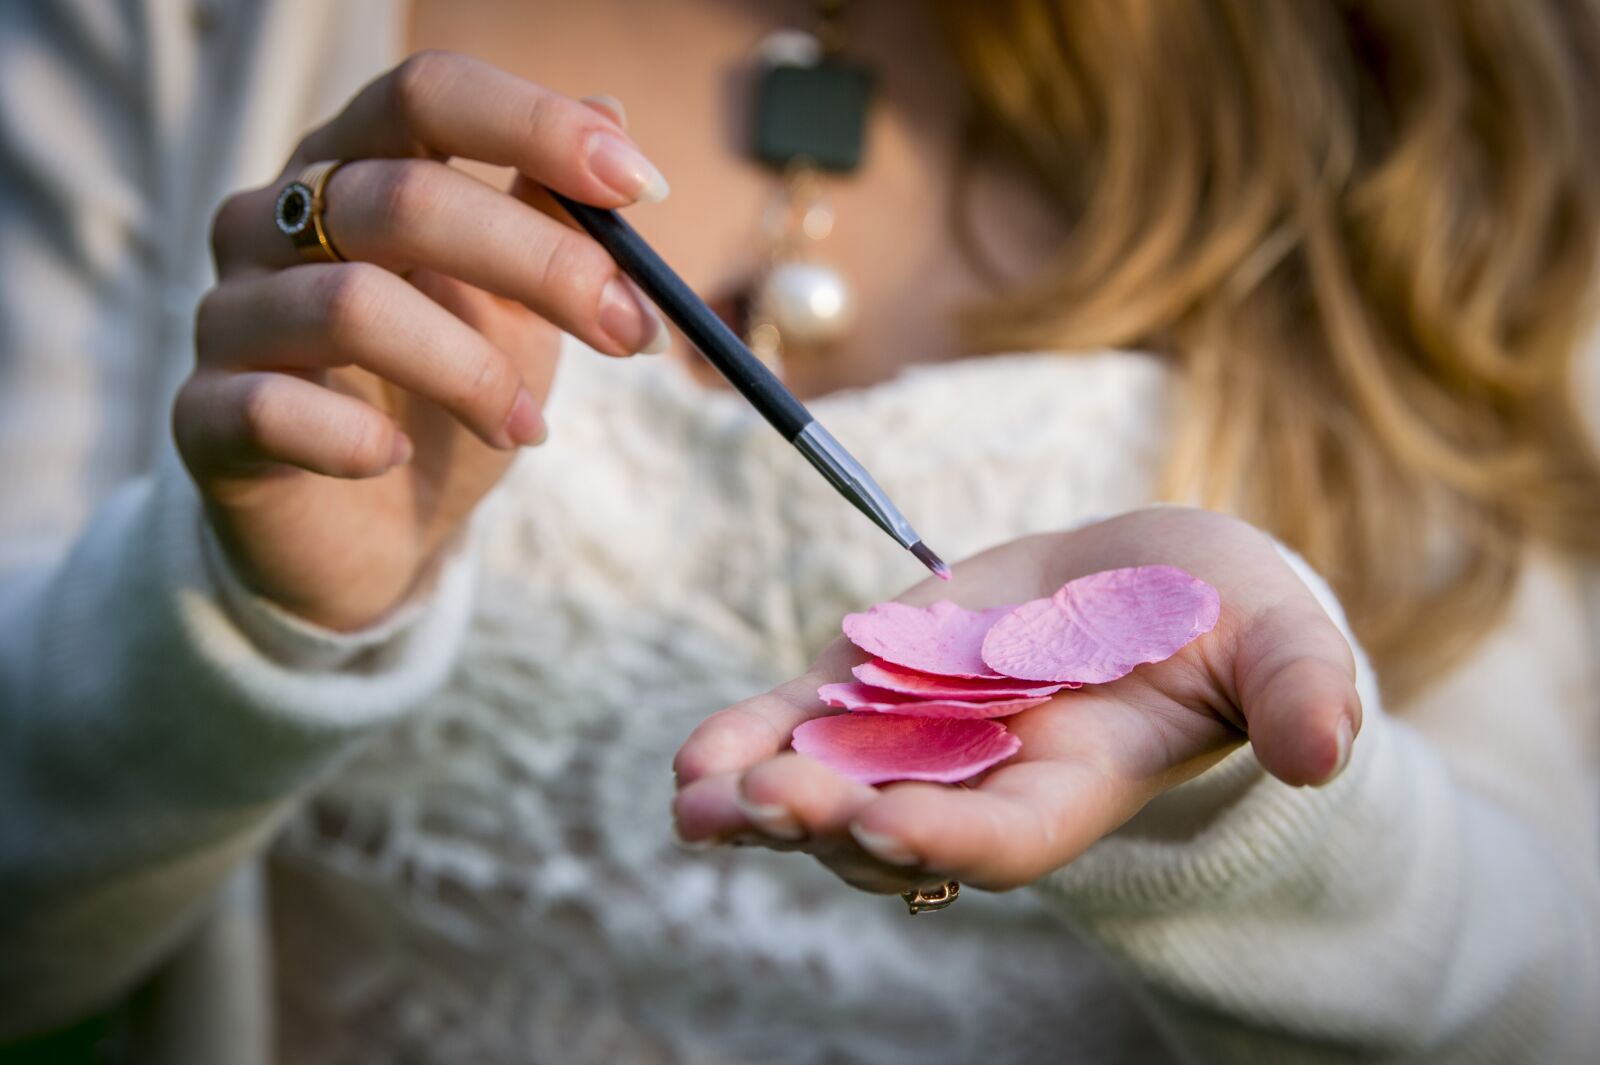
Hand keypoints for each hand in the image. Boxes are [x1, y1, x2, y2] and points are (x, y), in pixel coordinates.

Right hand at [174, 53, 668, 628]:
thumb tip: (612, 109)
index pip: (426, 96)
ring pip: (351, 307)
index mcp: (349, 168)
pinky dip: (356, 439)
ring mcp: (229, 316)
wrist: (368, 536)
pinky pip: (272, 410)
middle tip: (630, 334)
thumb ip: (548, 214)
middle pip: (403, 200)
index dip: (535, 127)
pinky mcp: (203, 416)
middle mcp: (270, 221)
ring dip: (473, 373)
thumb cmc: (440, 399)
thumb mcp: (513, 304)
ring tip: (528, 428)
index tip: (640, 187)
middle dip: (543, 266)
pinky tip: (396, 456)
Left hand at [672, 508, 1362, 894]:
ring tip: (700, 799)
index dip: (947, 837)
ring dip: (761, 799)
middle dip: (827, 824)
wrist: (1143, 584)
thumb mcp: (1274, 633)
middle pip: (894, 828)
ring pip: (827, 790)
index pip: (1004, 836)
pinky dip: (746, 742)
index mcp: (1073, 784)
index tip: (885, 826)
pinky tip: (694, 763)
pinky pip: (800, 725)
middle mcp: (981, 778)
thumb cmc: (1217, 613)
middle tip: (765, 806)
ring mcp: (915, 736)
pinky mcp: (871, 684)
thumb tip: (1326, 749)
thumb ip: (1297, 687)